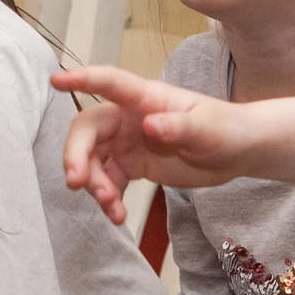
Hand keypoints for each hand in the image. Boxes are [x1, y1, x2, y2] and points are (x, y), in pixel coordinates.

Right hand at [52, 67, 294, 221]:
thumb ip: (179, 127)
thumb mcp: (208, 129)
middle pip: (88, 130)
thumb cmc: (227, 130)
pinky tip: (118, 215)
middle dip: (77, 155)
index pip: (109, 83)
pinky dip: (108, 199)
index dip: (82, 79)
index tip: (56, 81)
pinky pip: (109, 180)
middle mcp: (130, 117)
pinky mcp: (133, 165)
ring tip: (111, 207)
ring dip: (93, 184)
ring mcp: (128, 142)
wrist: (238, 153)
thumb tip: (149, 125)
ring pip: (93, 160)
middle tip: (77, 184)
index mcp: (146, 98)